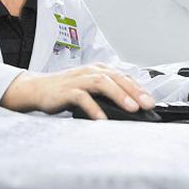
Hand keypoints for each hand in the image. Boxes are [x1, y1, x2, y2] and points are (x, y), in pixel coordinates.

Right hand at [0, 63, 155, 119]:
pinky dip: (94, 108)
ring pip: (103, 83)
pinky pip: (82, 97)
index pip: (124, 76)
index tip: (152, 102)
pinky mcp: (66, 91)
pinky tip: (102, 118)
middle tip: (147, 105)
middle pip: (117, 78)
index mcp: (98, 70)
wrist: (37, 89)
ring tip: (132, 108)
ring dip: (119, 95)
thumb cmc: (65, 90)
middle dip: (135, 91)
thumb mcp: (90, 89)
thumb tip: (131, 107)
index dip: (139, 88)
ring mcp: (78, 80)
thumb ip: (107, 94)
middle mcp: (90, 71)